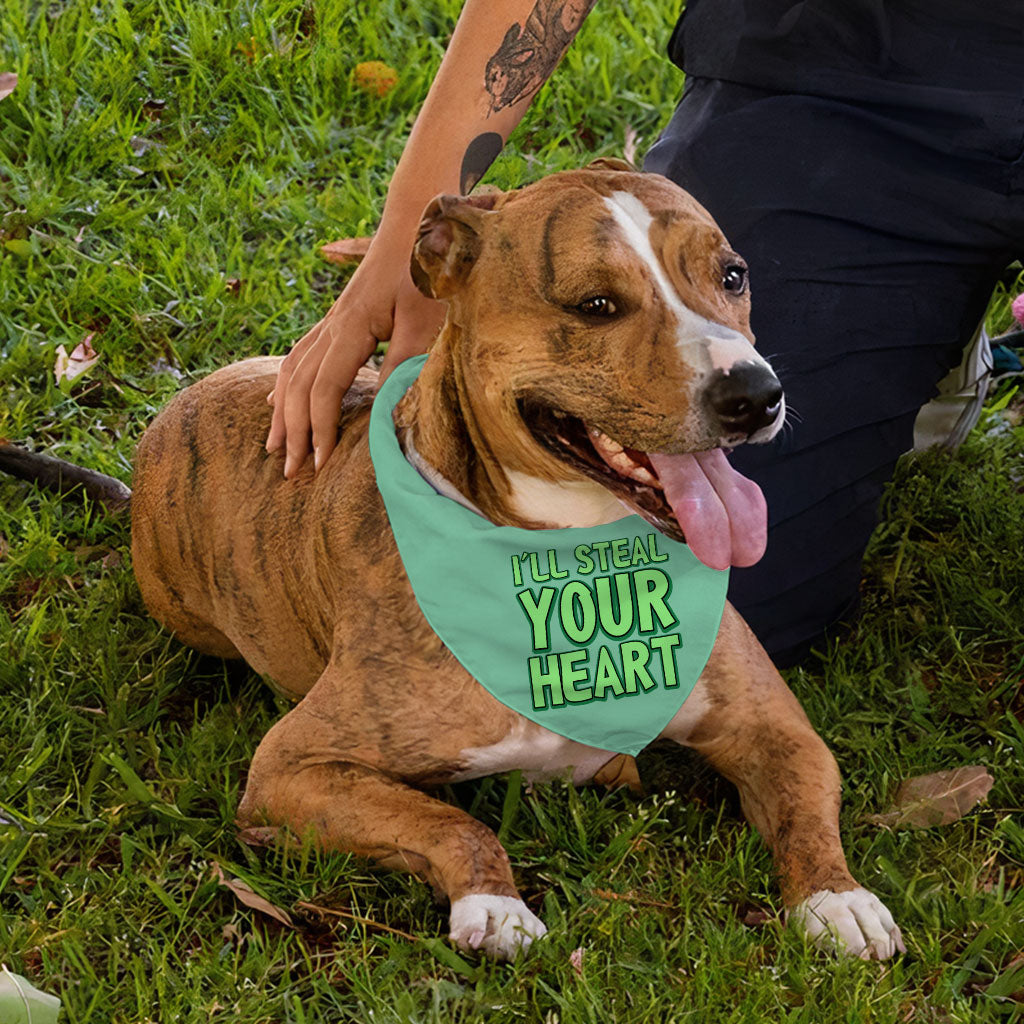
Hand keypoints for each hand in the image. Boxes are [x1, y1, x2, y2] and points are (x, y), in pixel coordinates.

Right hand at [266, 245, 445, 476]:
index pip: (324, 389)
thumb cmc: (428, 269)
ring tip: (275, 446)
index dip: (321, 429)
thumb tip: (387, 415)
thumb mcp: (425, 321)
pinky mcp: (340, 318)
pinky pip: (300, 355)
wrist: (419, 221)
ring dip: (283, 411)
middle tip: (291, 471)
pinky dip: (287, 383)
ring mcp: (332, 320)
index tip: (322, 465)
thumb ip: (405, 366)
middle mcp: (332, 325)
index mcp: (350, 327)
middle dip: (293, 430)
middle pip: (299, 385)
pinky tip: (279, 399)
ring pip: (292, 370)